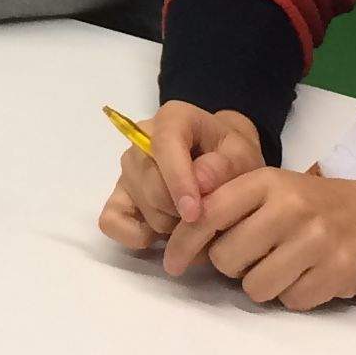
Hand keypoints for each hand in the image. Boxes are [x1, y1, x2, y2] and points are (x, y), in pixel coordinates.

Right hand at [97, 104, 265, 259]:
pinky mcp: (118, 195)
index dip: (178, 180)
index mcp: (172, 119)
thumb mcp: (243, 155)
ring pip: (143, 208)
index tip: (195, 213)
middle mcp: (140, 139)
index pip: (165, 144)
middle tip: (209, 215)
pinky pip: (112, 221)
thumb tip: (199, 182)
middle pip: (152, 185)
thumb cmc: (231, 157)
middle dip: (182, 210)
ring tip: (194, 220)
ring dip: (172, 225)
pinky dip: (134, 236)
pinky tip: (161, 236)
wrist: (222, 163)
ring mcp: (127, 169)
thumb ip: (226, 166)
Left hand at [170, 168, 355, 311]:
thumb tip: (182, 239)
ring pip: (254, 286)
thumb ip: (231, 204)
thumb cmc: (315, 204)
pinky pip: (289, 301)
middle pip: (226, 258)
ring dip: (261, 283)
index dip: (184, 242)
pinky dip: (292, 294)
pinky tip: (306, 275)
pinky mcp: (336, 272)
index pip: (208, 213)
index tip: (173, 262)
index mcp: (268, 181)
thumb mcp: (274, 188)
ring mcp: (316, 241)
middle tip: (250, 256)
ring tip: (281, 265)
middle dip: (230, 265)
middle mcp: (290, 208)